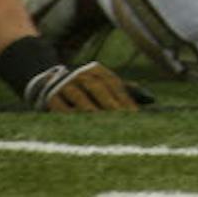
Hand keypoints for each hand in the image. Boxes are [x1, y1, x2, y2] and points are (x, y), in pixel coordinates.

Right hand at [26, 61, 152, 112]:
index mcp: (95, 69)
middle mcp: (80, 73)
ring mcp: (64, 84)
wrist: (45, 87)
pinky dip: (72, 117)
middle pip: (99, 88)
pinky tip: (81, 128)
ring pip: (81, 98)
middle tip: (122, 119)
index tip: (135, 114)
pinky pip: (62, 109)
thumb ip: (126, 91)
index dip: (125, 98)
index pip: (114, 84)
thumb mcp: (104, 87)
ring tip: (104, 124)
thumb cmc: (84, 90)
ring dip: (93, 110)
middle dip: (111, 104)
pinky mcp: (49, 99)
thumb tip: (152, 99)